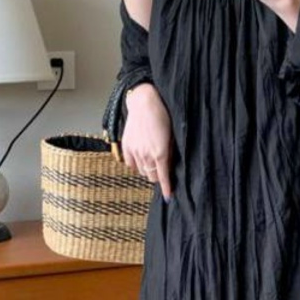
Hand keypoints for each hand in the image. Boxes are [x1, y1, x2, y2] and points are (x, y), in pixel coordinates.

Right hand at [121, 83, 173, 198]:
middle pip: (152, 177)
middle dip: (158, 176)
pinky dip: (136, 164)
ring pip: (142, 171)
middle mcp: (146, 155)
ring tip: (152, 160)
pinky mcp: (126, 146)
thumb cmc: (163, 116)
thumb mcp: (172, 137)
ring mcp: (134, 151)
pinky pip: (130, 164)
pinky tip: (141, 157)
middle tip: (162, 168)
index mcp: (160, 154)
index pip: (163, 178)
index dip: (166, 189)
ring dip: (148, 169)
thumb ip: (170, 155)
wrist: (145, 102)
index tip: (168, 196)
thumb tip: (169, 168)